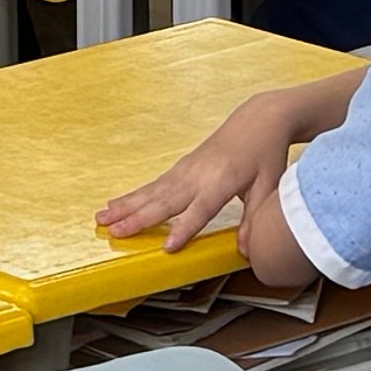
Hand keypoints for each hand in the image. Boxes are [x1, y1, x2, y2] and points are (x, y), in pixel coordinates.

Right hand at [98, 90, 307, 250]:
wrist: (259, 119)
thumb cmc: (265, 153)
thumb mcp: (268, 188)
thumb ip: (256, 219)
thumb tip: (246, 251)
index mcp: (221, 181)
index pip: (200, 210)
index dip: (183, 229)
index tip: (166, 247)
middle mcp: (198, 175)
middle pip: (164, 201)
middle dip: (137, 218)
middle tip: (114, 232)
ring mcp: (186, 170)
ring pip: (151, 192)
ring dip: (125, 206)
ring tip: (102, 219)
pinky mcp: (181, 168)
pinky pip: (153, 184)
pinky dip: (132, 195)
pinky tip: (116, 204)